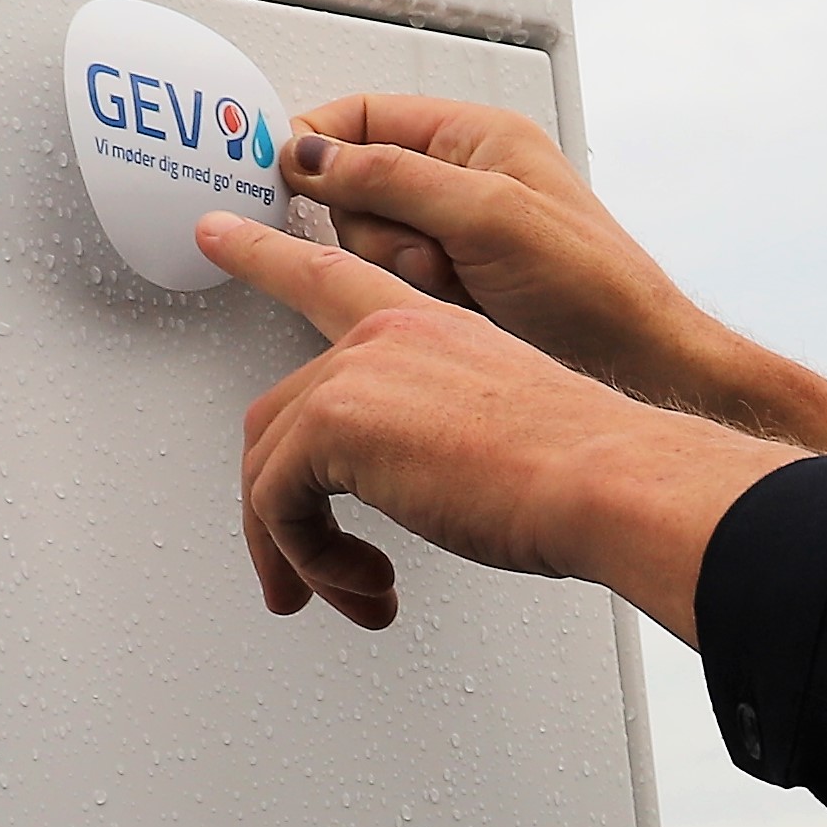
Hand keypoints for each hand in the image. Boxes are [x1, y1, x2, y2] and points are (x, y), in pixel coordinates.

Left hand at [206, 215, 798, 639]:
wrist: (607, 480)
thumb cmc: (584, 468)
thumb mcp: (500, 429)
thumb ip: (438, 436)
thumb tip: (426, 488)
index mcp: (427, 324)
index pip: (326, 278)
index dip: (265, 257)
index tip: (219, 234)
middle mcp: (382, 335)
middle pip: (280, 415)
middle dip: (283, 508)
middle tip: (311, 570)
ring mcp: (354, 373)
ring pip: (270, 468)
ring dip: (299, 548)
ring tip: (351, 592)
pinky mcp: (333, 425)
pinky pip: (276, 506)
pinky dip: (310, 559)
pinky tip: (367, 583)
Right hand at [283, 95, 826, 467]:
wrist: (643, 372)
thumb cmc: (596, 289)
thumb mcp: (487, 215)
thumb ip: (393, 179)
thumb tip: (309, 154)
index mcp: (477, 137)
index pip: (363, 116)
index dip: (317, 143)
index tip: (284, 176)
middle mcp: (462, 182)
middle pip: (355, 189)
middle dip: (380, 228)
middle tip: (431, 254)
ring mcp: (455, 241)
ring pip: (368, 248)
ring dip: (400, 271)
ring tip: (457, 287)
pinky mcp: (453, 295)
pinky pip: (392, 291)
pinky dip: (412, 304)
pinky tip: (454, 312)